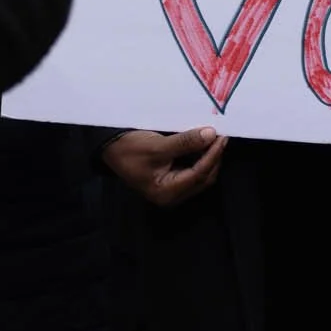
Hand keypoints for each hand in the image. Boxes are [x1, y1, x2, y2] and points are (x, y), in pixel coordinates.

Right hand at [104, 126, 229, 206]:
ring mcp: (171, 189)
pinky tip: (203, 144)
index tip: (221, 136)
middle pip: (203, 178)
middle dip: (214, 158)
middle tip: (220, 136)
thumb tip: (210, 135)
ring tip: (215, 138)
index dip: (213, 155)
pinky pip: (192, 170)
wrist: (110, 149)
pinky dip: (200, 158)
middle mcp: (171, 195)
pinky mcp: (171, 179)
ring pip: (200, 175)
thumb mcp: (157, 146)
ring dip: (208, 157)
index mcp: (167, 192)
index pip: (199, 174)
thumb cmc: (130, 149)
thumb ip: (185, 142)